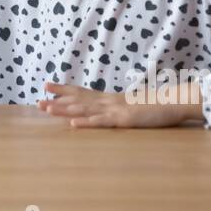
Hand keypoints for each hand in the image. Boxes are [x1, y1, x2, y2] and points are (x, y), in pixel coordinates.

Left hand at [36, 81, 202, 128]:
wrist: (173, 102)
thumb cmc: (153, 106)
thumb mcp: (130, 105)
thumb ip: (116, 106)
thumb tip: (104, 108)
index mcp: (109, 99)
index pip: (82, 92)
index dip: (64, 89)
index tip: (46, 85)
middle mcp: (108, 102)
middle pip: (78, 100)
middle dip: (57, 101)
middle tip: (38, 102)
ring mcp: (115, 110)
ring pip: (85, 110)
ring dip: (65, 111)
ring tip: (48, 109)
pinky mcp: (124, 120)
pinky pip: (102, 123)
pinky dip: (87, 123)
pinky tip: (74, 125)